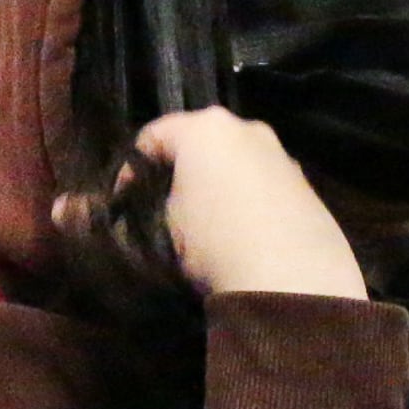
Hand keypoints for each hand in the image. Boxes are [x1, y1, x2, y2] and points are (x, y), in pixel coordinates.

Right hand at [116, 108, 367, 299]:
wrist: (295, 280)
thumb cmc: (215, 242)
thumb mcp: (159, 230)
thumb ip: (136, 210)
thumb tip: (100, 210)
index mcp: (207, 128)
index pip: (151, 137)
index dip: (127, 170)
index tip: (121, 205)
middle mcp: (249, 129)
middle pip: (201, 145)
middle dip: (179, 175)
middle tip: (163, 213)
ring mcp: (283, 157)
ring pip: (237, 165)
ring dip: (218, 190)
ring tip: (205, 231)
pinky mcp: (308, 188)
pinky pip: (265, 188)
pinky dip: (249, 205)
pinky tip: (243, 239)